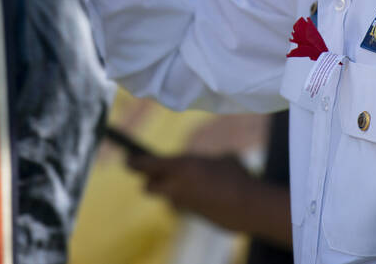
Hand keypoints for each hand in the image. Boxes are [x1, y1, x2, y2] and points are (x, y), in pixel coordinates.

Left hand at [124, 153, 291, 247]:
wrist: (249, 207)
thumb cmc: (237, 176)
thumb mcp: (220, 158)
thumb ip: (202, 163)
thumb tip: (200, 167)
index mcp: (180, 166)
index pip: (146, 164)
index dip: (134, 162)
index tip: (126, 160)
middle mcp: (176, 186)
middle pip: (148, 186)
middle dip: (150, 181)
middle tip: (156, 175)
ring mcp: (182, 204)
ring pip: (167, 197)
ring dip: (174, 191)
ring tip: (192, 183)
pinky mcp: (192, 217)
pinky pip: (185, 205)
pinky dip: (191, 200)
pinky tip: (207, 195)